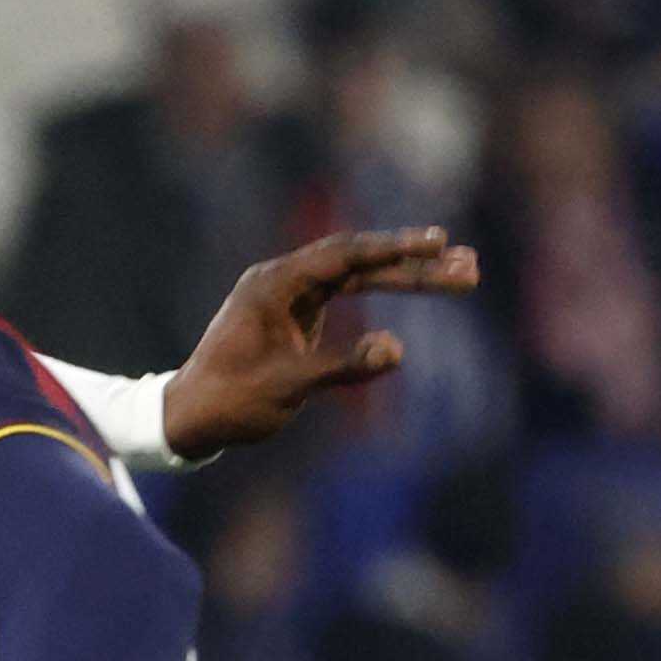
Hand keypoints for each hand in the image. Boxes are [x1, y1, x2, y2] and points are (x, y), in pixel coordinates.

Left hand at [155, 227, 480, 459]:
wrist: (190, 418)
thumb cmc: (229, 402)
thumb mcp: (287, 388)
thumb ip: (341, 367)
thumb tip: (396, 349)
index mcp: (273, 285)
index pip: (344, 255)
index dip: (394, 248)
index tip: (439, 242)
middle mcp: (283, 280)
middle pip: (360, 261)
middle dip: (416, 263)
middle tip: (470, 266)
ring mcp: (291, 295)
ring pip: (360, 276)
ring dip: (408, 275)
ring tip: (463, 275)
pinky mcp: (299, 314)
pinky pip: (349, 293)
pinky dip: (385, 292)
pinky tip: (424, 286)